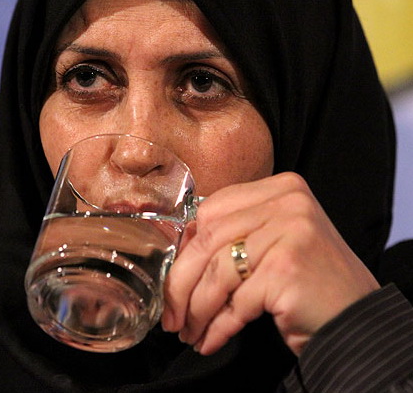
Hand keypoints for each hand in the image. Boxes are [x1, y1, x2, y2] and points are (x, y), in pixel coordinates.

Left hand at [161, 172, 379, 355]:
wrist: (357, 319)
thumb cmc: (308, 281)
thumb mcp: (272, 242)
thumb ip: (235, 234)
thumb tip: (180, 255)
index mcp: (280, 188)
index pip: (212, 210)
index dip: (186, 247)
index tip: (175, 277)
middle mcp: (287, 202)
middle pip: (208, 238)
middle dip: (181, 282)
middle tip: (171, 315)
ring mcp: (290, 232)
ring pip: (218, 272)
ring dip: (198, 310)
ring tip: (190, 331)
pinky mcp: (287, 268)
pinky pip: (237, 302)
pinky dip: (219, 326)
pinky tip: (211, 339)